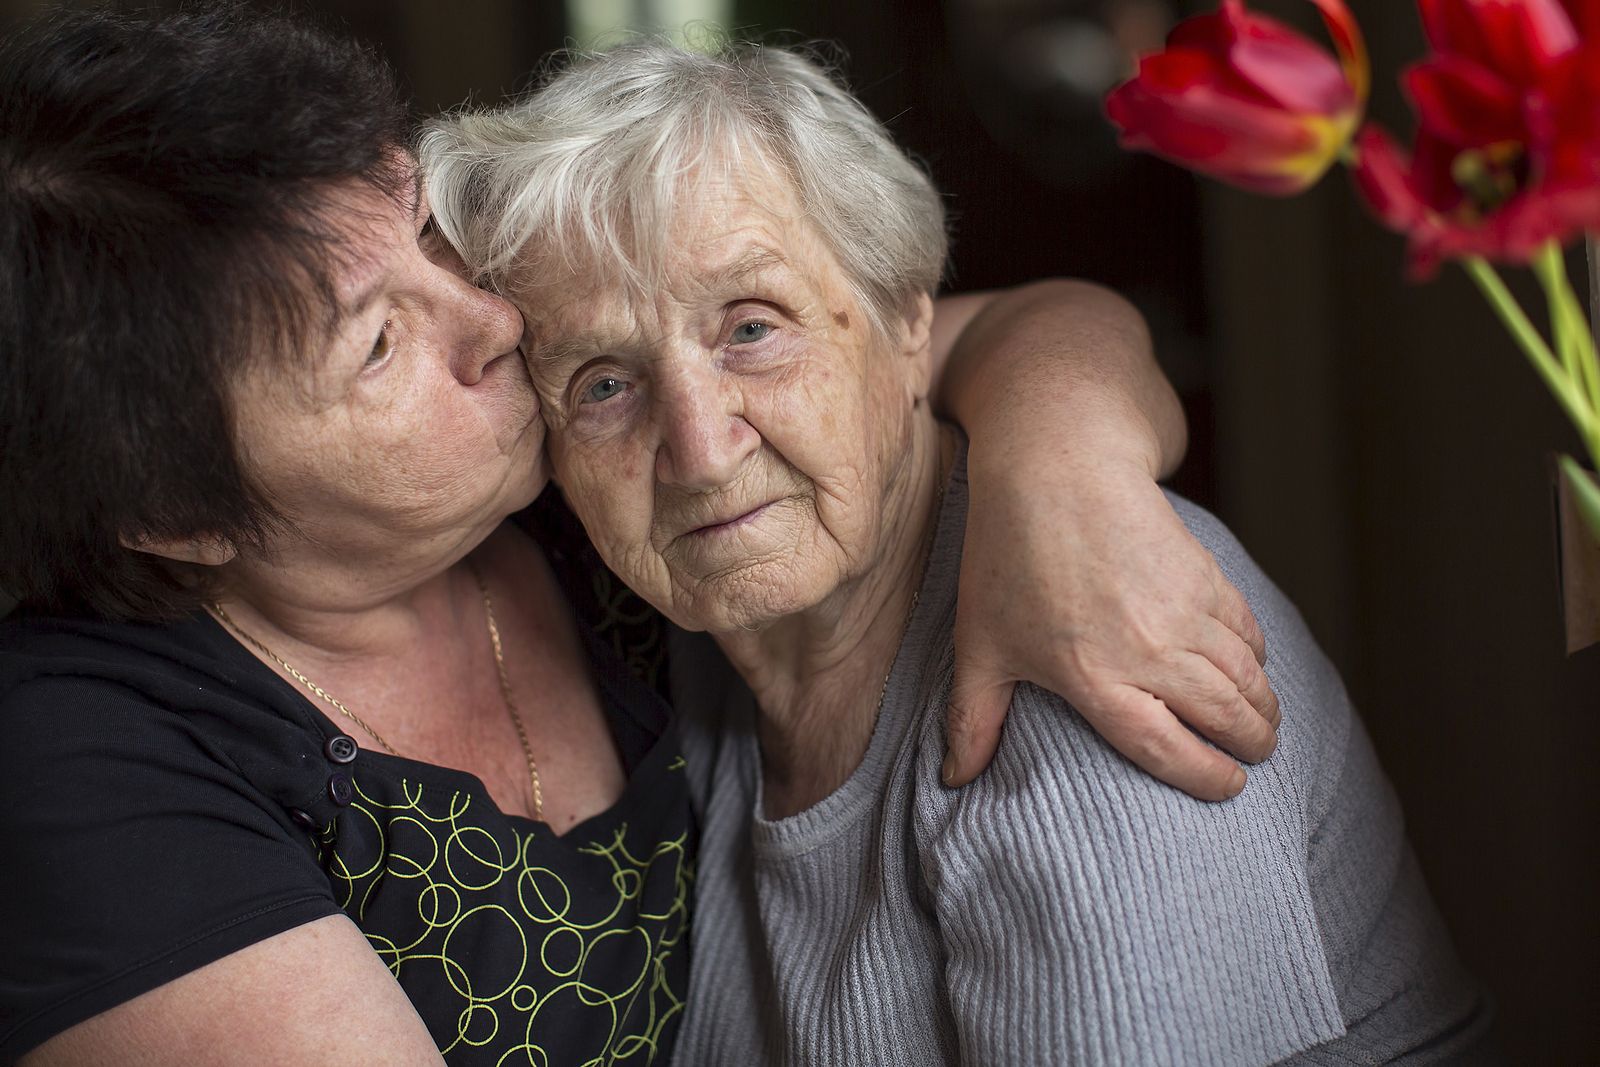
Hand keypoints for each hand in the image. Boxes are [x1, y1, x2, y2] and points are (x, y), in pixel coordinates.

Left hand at [945, 447, 1280, 800]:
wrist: (1056, 464)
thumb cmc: (1006, 556)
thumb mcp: (980, 641)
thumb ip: (972, 717)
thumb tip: (951, 779)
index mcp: (1093, 677)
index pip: (1167, 748)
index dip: (1205, 777)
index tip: (1228, 789)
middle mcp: (1147, 650)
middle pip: (1222, 714)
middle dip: (1251, 743)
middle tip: (1256, 755)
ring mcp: (1183, 610)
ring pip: (1245, 674)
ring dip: (1262, 704)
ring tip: (1263, 724)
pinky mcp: (1204, 573)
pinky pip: (1245, 627)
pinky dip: (1256, 653)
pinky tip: (1253, 665)